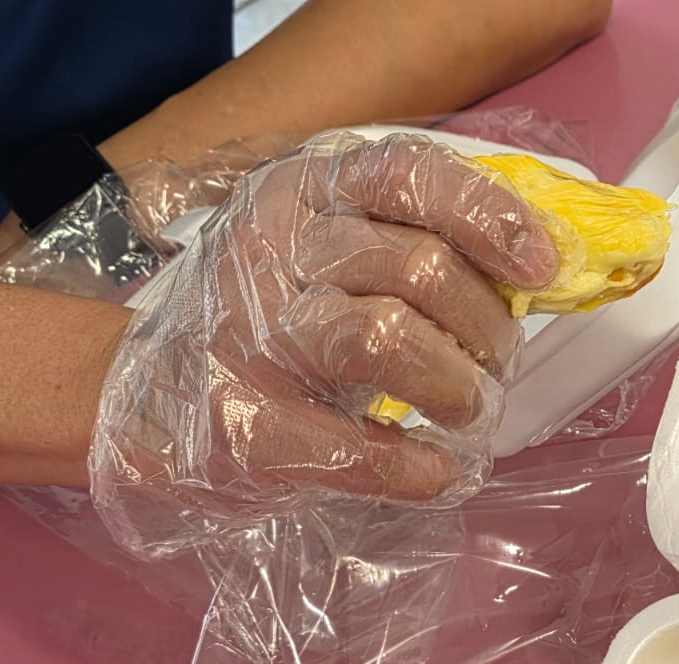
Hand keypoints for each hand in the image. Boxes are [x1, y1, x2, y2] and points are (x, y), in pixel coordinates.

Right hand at [89, 131, 557, 558]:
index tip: (540, 268)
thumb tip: (533, 265)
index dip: (491, 218)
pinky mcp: (250, 425)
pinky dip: (417, 467)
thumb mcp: (323, 245)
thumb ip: (411, 238)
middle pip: (420, 267)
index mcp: (306, 191)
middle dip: (488, 327)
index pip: (411, 175)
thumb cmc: (264, 317)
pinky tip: (439, 473)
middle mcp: (277, 249)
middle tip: (496, 365)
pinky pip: (358, 448)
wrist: (138, 398)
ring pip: (389, 337)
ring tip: (468, 410)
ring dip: (457, 386)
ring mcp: (257, 337)